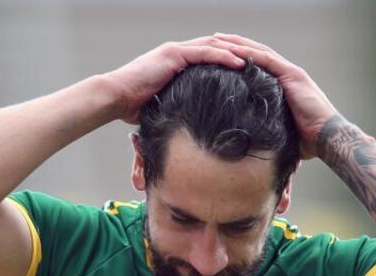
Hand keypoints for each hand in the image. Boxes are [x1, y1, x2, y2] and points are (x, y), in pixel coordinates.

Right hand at [105, 36, 247, 123]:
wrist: (115, 98)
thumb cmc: (133, 107)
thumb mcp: (162, 106)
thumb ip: (177, 108)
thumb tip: (189, 129)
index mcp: (176, 63)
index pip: (208, 58)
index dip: (228, 62)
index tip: (248, 71)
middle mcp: (177, 53)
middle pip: (215, 48)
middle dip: (238, 53)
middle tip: (260, 62)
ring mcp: (176, 51)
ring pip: (214, 46)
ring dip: (236, 52)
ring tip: (257, 60)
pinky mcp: (174, 54)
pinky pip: (205, 53)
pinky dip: (224, 56)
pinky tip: (241, 62)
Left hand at [213, 33, 338, 158]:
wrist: (327, 137)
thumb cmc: (308, 140)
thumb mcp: (282, 133)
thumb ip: (269, 132)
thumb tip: (253, 149)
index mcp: (284, 85)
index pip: (258, 66)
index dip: (240, 58)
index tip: (220, 55)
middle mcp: (287, 74)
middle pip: (256, 54)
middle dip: (235, 45)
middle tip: (214, 39)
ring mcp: (290, 73)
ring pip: (259, 52)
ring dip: (237, 44)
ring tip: (217, 39)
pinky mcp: (292, 75)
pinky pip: (266, 60)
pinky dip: (249, 53)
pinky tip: (232, 49)